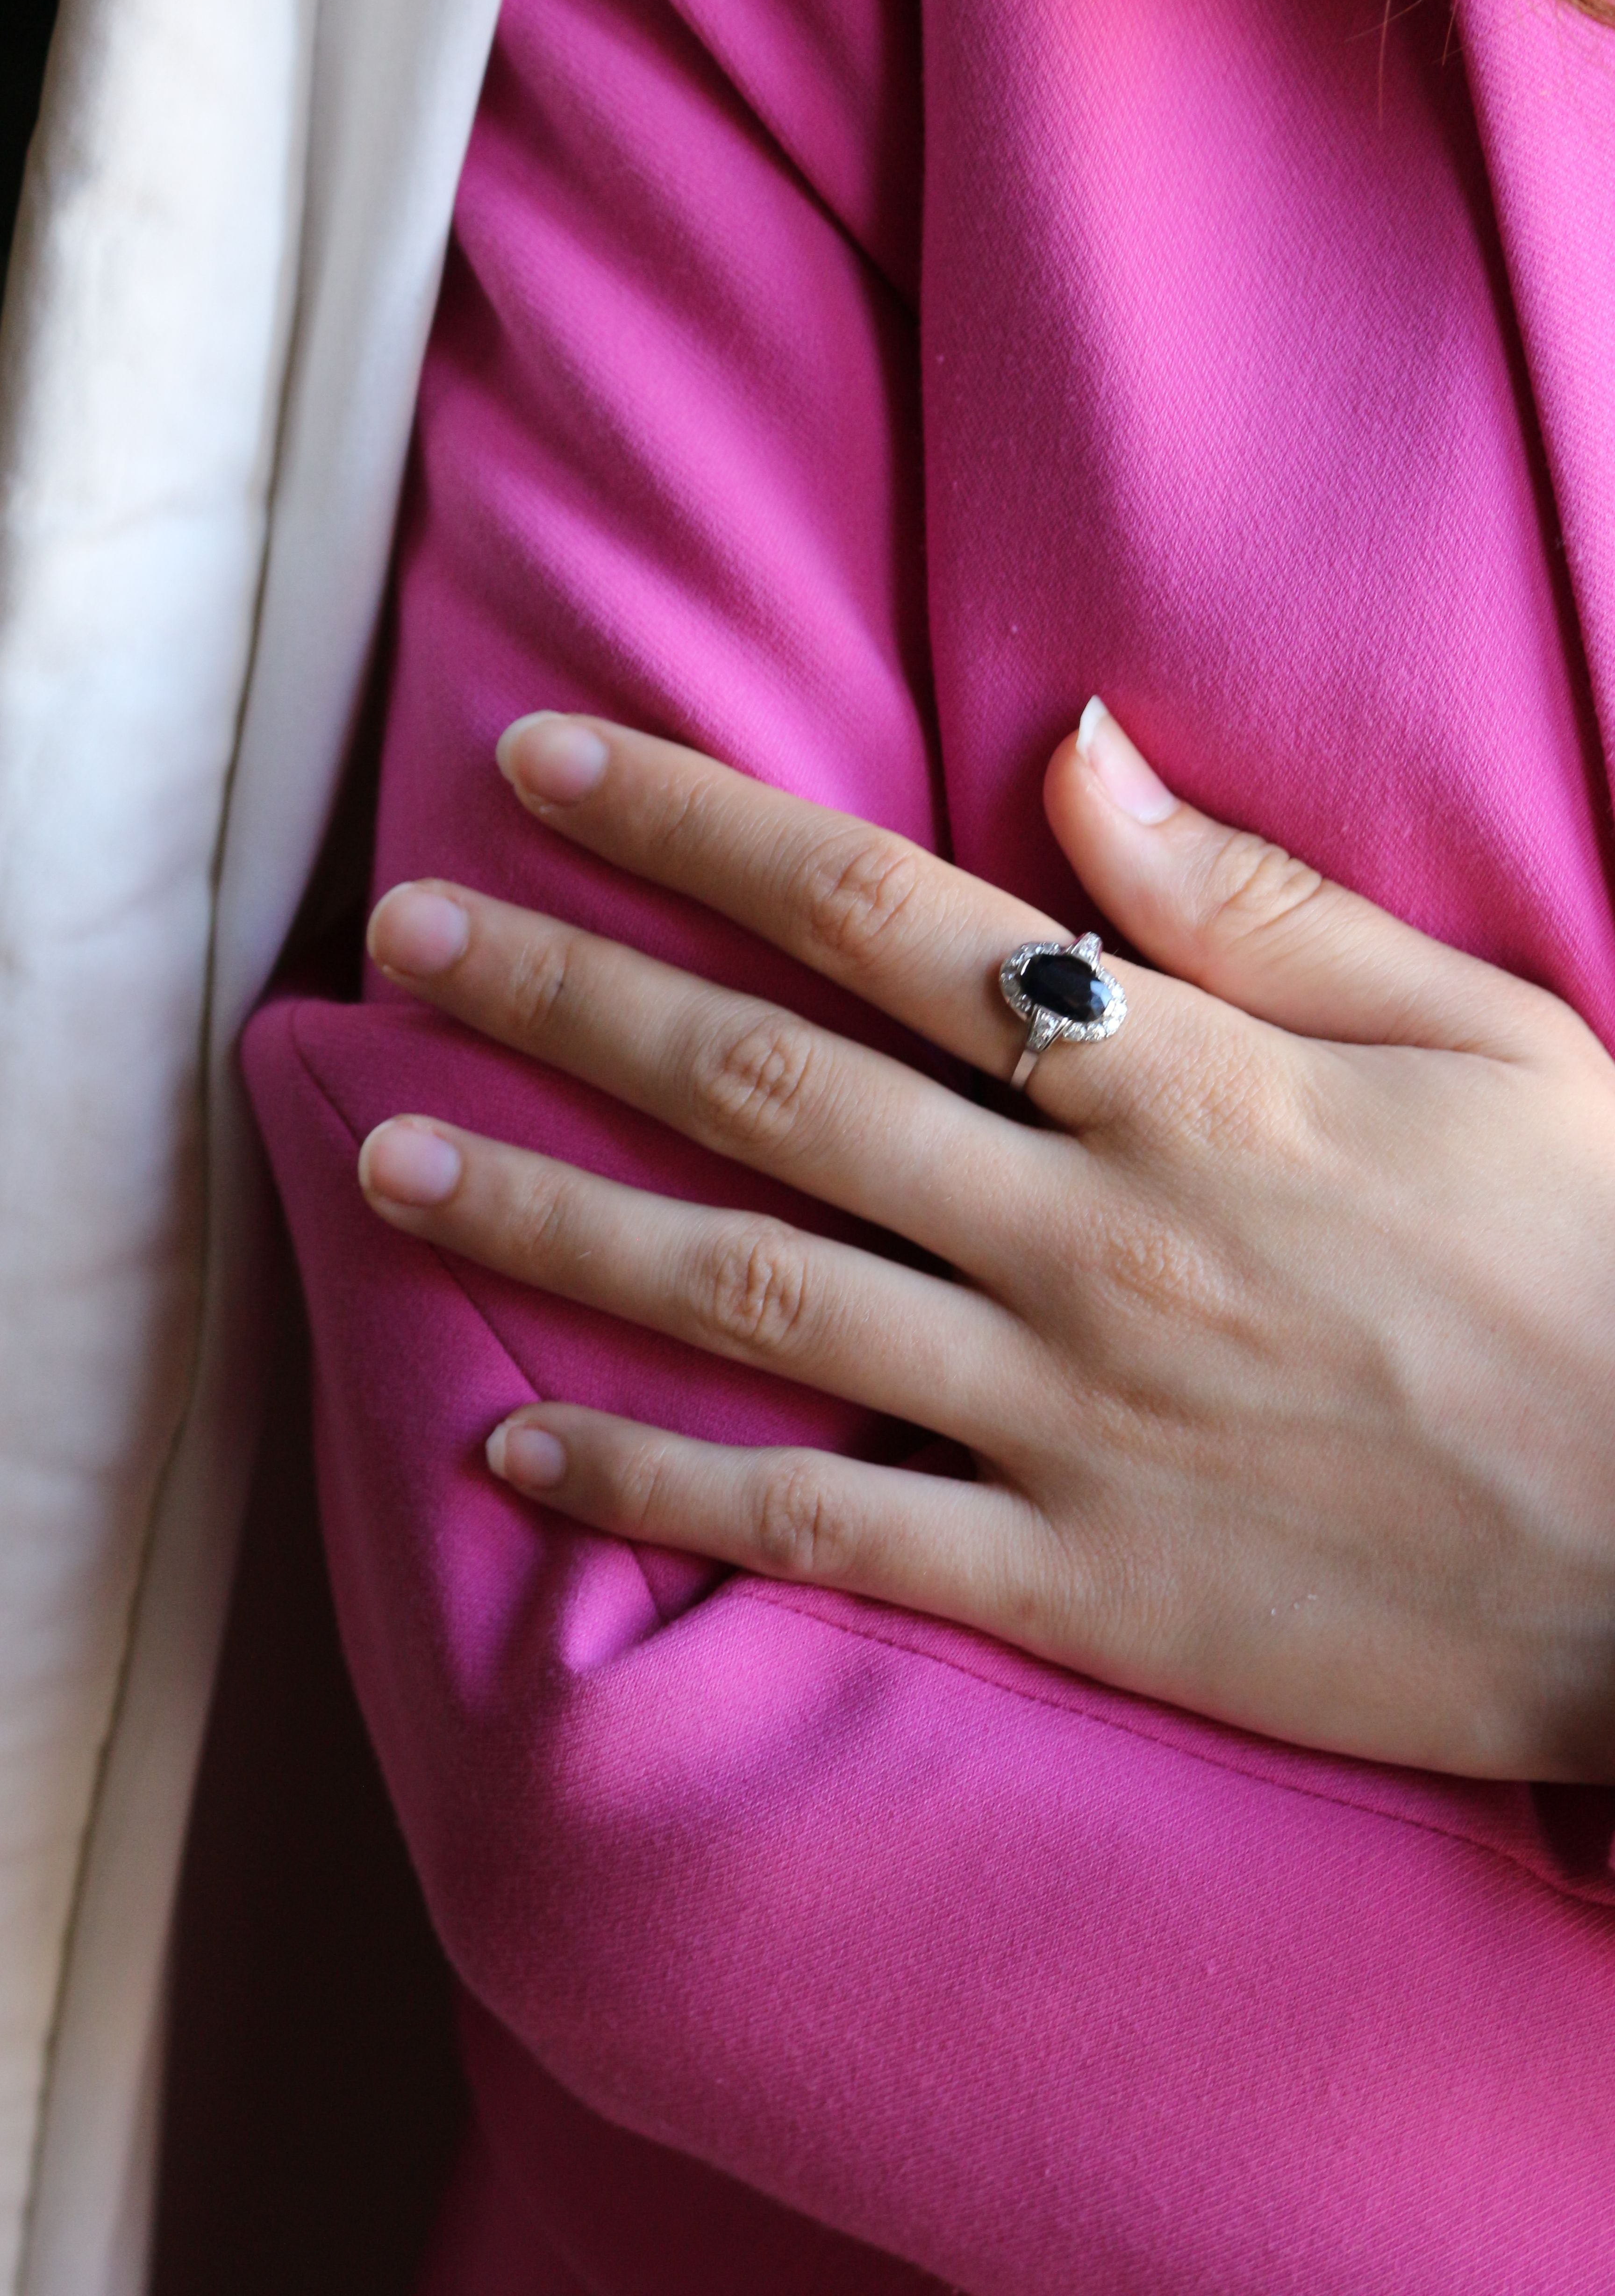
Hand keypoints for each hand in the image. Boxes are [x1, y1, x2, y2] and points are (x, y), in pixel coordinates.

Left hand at [358, 704, 1614, 1779]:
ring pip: (747, 1295)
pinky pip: (817, 1530)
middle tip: (405, 935)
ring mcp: (1064, 1415)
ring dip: (549, 1225)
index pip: (876, 910)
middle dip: (561, 994)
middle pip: (764, 1080)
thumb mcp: (1482, 1031)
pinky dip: (657, 1491)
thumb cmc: (1603, 1260)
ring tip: (388, 1170)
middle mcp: (1084, 1233)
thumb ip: (1258, 898)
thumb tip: (1076, 750)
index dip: (690, 824)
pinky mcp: (1070, 1582)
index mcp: (1182, 1079)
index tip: (543, 764)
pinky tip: (516, 1454)